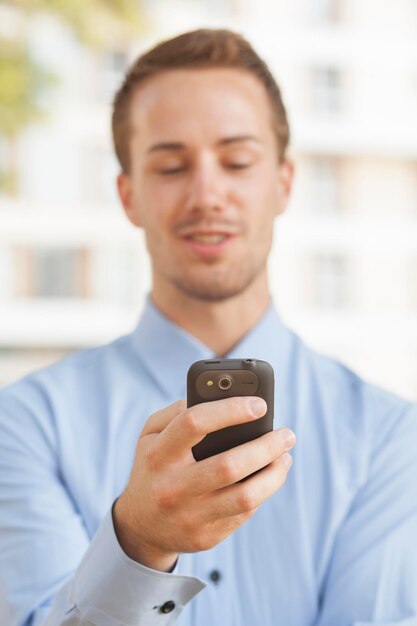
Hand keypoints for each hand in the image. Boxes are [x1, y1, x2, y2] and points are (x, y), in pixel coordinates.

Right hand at [113, 396, 294, 571]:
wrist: (140, 525)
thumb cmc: (154, 466)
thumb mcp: (151, 434)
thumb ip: (178, 411)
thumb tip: (220, 400)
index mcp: (158, 454)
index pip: (194, 423)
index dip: (230, 410)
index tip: (260, 404)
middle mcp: (172, 487)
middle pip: (229, 465)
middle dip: (266, 446)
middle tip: (287, 434)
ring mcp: (189, 515)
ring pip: (245, 496)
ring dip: (274, 474)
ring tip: (285, 457)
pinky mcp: (205, 537)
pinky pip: (244, 513)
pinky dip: (263, 492)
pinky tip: (269, 477)